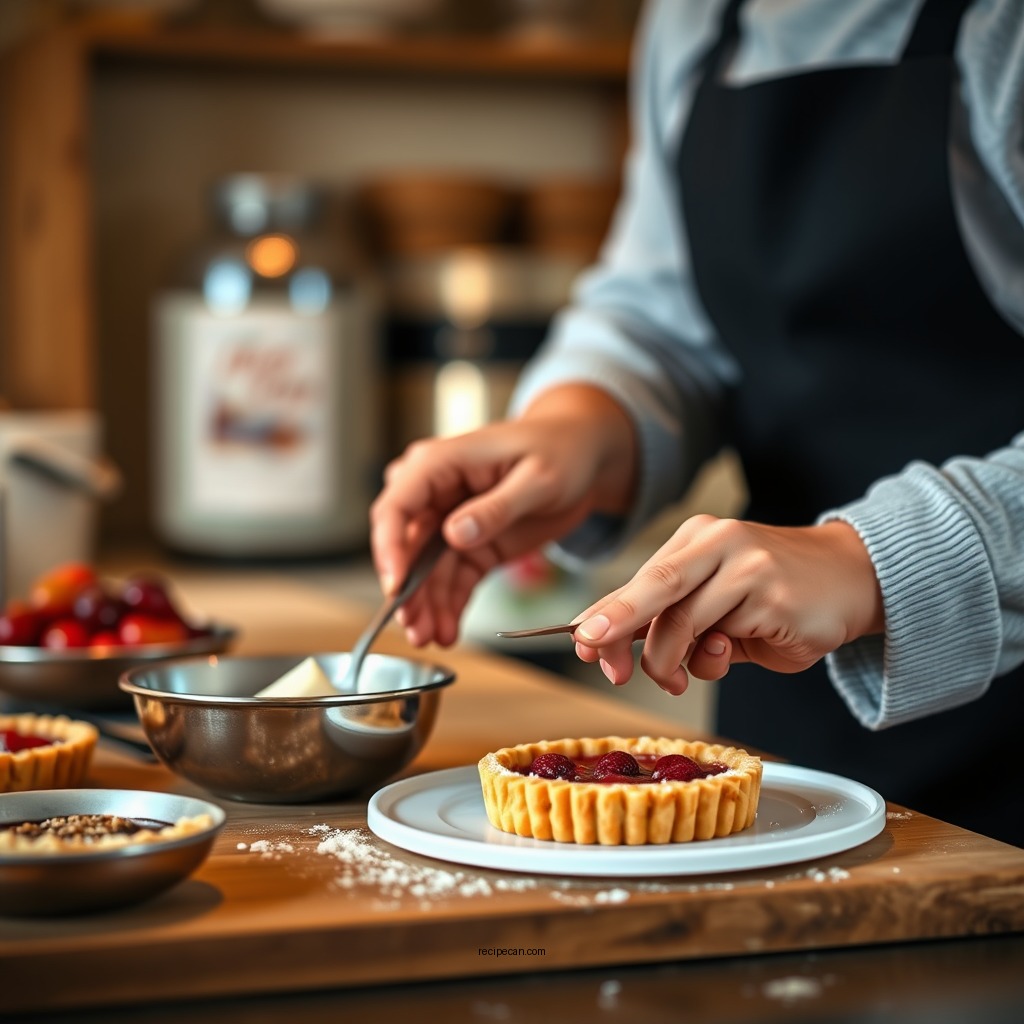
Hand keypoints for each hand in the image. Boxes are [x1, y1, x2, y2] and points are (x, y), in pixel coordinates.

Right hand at [370, 385, 636, 646]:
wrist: (585, 459)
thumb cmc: (563, 452)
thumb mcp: (539, 478)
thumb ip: (496, 506)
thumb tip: (454, 533)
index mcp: (442, 463)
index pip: (397, 505)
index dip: (390, 548)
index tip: (397, 587)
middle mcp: (438, 492)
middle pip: (407, 545)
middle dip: (408, 589)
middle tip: (414, 628)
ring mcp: (452, 521)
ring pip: (427, 569)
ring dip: (427, 605)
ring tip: (432, 638)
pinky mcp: (472, 544)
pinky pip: (452, 578)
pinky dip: (450, 605)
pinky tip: (449, 630)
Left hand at [570, 515, 883, 694]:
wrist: (851, 580)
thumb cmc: (773, 595)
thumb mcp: (712, 602)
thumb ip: (669, 618)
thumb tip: (605, 643)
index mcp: (696, 539)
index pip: (640, 579)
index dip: (606, 613)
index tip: (580, 641)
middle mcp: (717, 541)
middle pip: (653, 585)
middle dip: (616, 622)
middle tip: (591, 649)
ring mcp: (746, 564)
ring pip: (682, 621)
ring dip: (670, 661)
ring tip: (681, 675)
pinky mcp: (771, 592)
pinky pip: (723, 638)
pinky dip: (713, 659)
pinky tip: (727, 652)